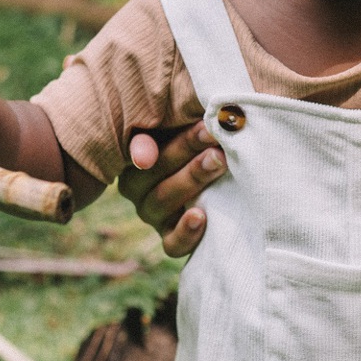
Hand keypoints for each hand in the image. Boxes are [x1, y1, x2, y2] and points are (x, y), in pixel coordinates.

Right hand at [117, 121, 223, 256]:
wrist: (226, 167)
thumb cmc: (206, 134)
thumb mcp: (191, 122)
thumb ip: (176, 117)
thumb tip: (168, 124)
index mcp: (134, 153)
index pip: (134, 145)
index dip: (146, 140)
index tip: (172, 125)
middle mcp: (137, 185)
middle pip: (151, 170)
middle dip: (184, 148)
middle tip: (212, 132)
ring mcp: (154, 213)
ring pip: (161, 201)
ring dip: (190, 179)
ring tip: (218, 161)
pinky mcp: (172, 238)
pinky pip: (171, 243)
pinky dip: (185, 232)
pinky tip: (201, 216)